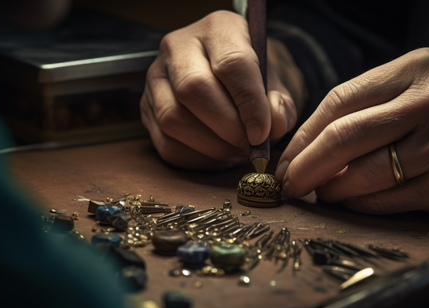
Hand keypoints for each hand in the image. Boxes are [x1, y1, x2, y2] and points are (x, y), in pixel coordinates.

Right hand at [141, 10, 303, 168]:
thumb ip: (281, 103)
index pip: (231, 63)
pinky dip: (196, 158)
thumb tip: (274, 124)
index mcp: (219, 29)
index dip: (249, 103)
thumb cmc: (257, 80)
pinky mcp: (147, 108)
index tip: (262, 132)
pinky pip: (166, 143)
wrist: (234, 82)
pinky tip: (218, 155)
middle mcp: (179, 46)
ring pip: (173, 118)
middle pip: (193, 89)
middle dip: (226, 127)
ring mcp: (157, 77)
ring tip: (236, 151)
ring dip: (211, 146)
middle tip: (249, 146)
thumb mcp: (278, 84)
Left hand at [275, 48, 428, 213]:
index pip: (339, 102)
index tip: (284, 158)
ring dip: (331, 190)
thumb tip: (307, 145)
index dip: (303, 136)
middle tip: (287, 184)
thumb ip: (369, 105)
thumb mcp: (419, 85)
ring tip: (320, 193)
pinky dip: (360, 206)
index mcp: (415, 70)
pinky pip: (389, 202)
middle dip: (305, 166)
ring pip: (364, 176)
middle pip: (345, 138)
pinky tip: (351, 203)